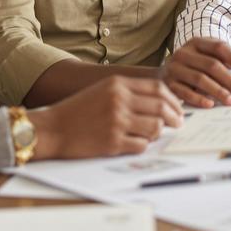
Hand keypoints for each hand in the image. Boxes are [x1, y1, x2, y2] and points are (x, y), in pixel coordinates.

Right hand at [28, 76, 182, 158]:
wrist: (52, 128)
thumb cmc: (78, 110)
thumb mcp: (103, 90)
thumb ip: (130, 92)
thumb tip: (161, 101)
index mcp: (118, 84)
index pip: (158, 88)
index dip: (173, 99)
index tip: (177, 109)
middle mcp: (119, 100)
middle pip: (161, 107)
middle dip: (174, 117)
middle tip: (177, 124)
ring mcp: (116, 121)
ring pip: (155, 127)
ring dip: (158, 133)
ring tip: (152, 134)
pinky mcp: (112, 142)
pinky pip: (141, 145)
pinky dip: (143, 145)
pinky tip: (136, 143)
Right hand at [162, 37, 230, 107]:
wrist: (163, 74)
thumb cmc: (195, 67)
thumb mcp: (211, 59)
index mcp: (198, 42)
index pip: (221, 49)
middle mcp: (184, 52)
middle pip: (212, 65)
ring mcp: (174, 67)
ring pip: (199, 79)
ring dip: (218, 91)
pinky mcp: (167, 83)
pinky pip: (184, 92)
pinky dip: (198, 99)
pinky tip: (211, 105)